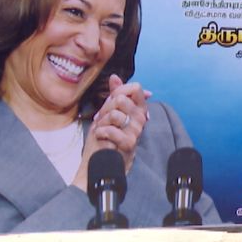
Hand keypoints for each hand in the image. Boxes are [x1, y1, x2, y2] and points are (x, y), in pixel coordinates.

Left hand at [71, 74, 151, 189]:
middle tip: (103, 120)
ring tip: (102, 131)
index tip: (111, 102)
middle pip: (121, 99)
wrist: (100, 163)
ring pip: (115, 114)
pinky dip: (101, 133)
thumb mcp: (108, 113)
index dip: (119, 91)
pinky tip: (102, 138)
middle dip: (105, 109)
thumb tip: (114, 77)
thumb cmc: (105, 138)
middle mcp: (141, 119)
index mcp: (138, 110)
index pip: (136, 88)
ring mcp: (136, 131)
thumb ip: (114, 94)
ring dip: (102, 123)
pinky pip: (111, 129)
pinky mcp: (129, 143)